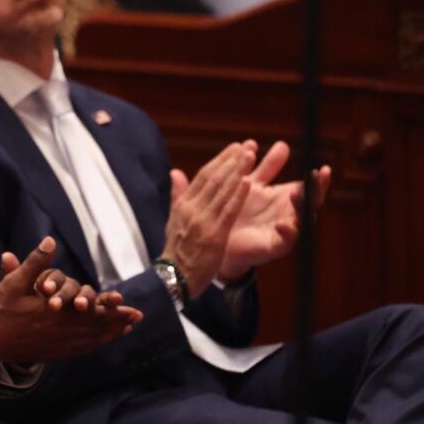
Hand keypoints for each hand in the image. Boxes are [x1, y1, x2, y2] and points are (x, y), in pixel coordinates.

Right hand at [0, 238, 141, 362]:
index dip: (111, 309)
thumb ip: (35, 262)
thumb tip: (50, 241)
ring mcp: (56, 345)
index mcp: (54, 313)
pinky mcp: (51, 353)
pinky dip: (94, 344)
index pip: (90, 311)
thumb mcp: (14, 282)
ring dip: (109, 334)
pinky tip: (100, 342)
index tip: (129, 305)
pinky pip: (79, 350)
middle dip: (117, 321)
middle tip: (137, 317)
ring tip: (126, 329)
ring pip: (90, 341)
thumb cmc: (0, 310)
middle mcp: (59, 332)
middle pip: (95, 327)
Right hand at [162, 143, 254, 296]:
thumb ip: (177, 195)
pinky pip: (227, 211)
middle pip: (213, 179)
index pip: (203, 177)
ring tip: (250, 156)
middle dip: (231, 161)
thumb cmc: (177, 249)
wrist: (174, 276)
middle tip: (246, 147)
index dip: (219, 161)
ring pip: (221, 191)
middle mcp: (192, 209)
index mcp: (183, 205)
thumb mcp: (173, 220)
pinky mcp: (214, 235)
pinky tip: (248, 183)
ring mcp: (203, 221)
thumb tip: (175, 172)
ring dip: (237, 172)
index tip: (233, 148)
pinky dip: (237, 196)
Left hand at [218, 140, 332, 280]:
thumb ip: (265, 167)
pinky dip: (288, 232)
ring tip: (295, 194)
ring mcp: (286, 230)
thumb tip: (274, 143)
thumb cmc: (237, 208)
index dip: (317, 178)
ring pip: (303, 219)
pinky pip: (287, 241)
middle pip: (312, 201)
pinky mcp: (276, 246)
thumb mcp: (250, 184)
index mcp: (285, 197)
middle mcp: (290, 213)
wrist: (220, 237)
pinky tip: (283, 223)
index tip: (323, 168)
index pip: (307, 186)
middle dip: (317, 189)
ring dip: (301, 207)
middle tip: (317, 176)